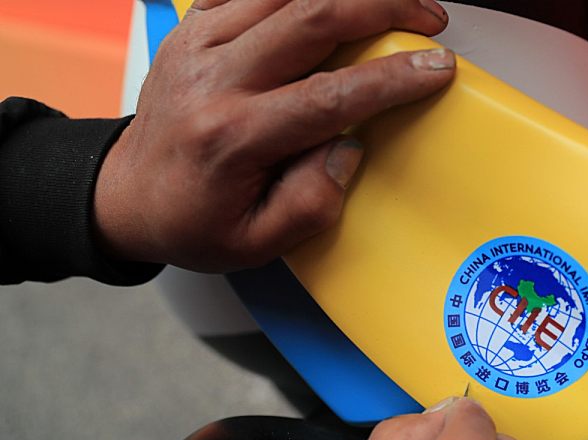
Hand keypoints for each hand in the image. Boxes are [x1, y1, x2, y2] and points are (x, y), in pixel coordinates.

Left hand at [94, 0, 455, 270]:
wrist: (125, 195)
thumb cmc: (191, 222)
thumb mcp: (255, 243)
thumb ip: (310, 202)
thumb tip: (350, 148)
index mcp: (232, 137)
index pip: (329, 95)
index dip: (393, 78)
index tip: (438, 67)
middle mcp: (214, 79)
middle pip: (309, 16)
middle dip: (382, 7)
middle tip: (429, 17)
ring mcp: (199, 45)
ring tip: (392, 2)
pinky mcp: (194, 28)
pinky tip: (332, 3)